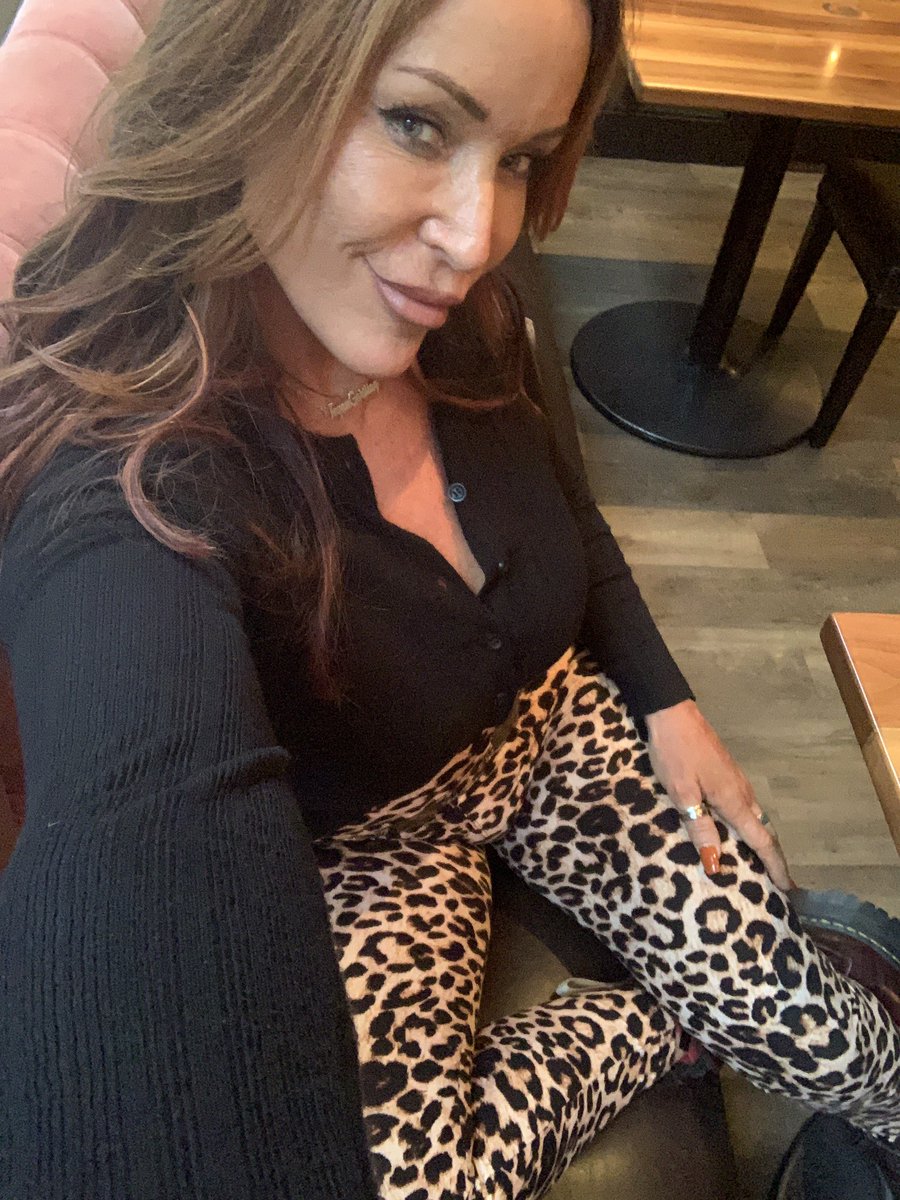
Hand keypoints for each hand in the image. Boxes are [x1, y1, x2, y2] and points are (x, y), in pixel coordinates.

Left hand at [645, 700, 792, 890]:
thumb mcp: (682, 793)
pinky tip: (736, 830)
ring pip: (754, 816)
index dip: (775, 865)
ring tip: (758, 863)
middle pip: (763, 830)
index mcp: (733, 800)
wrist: (671, 713)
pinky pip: (744, 805)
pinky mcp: (726, 772)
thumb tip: (716, 864)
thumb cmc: (674, 754)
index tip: (789, 888)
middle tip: (776, 882)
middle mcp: (742, 791)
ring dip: (760, 840)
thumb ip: (699, 827)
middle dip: (771, 857)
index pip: (762, 840)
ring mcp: (735, 780)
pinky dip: (747, 823)